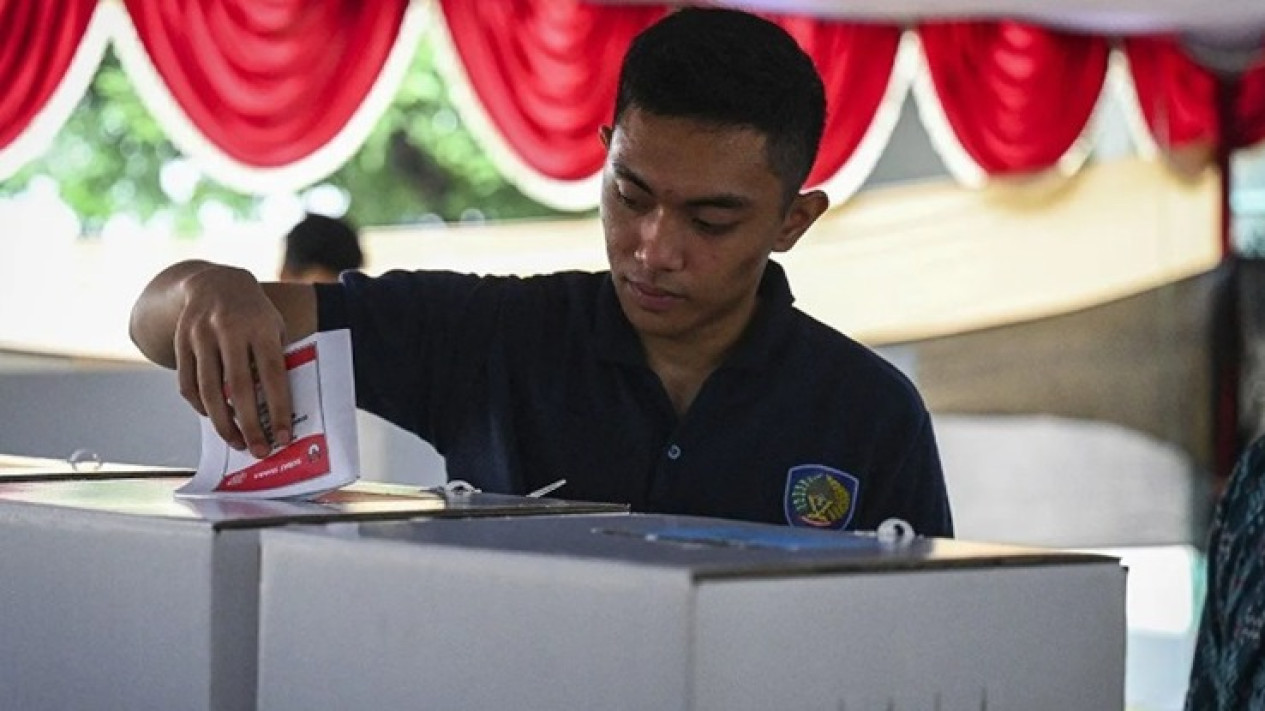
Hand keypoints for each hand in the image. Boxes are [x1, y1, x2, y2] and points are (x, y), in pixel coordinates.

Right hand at [173, 265, 293, 457]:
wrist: (215, 283)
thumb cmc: (255, 315)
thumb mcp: (274, 328)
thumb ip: (276, 361)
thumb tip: (278, 410)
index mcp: (261, 327)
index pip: (273, 376)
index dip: (278, 409)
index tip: (283, 437)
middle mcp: (230, 330)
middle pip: (239, 387)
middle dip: (249, 425)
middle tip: (259, 451)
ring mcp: (201, 335)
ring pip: (209, 390)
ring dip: (222, 422)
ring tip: (237, 442)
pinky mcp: (181, 342)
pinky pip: (188, 384)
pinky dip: (201, 407)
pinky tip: (214, 419)